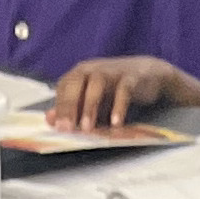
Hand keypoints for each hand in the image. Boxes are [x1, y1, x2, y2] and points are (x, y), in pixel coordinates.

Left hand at [50, 54, 196, 130]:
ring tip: (87, 127)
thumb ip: (73, 108)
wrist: (149, 74)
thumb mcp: (92, 99)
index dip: (59, 106)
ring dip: (90, 106)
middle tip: (66, 128)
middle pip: (76, 82)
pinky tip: (116, 122)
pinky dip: (119, 106)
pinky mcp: (132, 77)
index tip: (57, 127)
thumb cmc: (116, 88)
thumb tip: (50, 119)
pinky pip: (124, 90)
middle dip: (69, 105)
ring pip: (97, 84)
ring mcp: (113, 72)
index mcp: (81, 73)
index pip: (64, 87)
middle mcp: (94, 69)